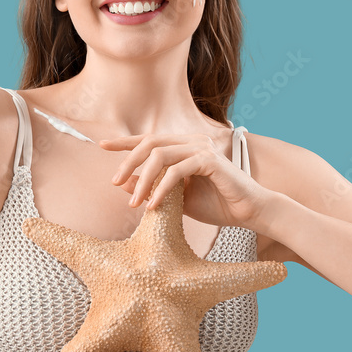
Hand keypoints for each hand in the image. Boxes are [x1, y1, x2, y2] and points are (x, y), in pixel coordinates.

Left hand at [99, 133, 268, 229]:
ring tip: (135, 202)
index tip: (102, 145)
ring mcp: (202, 148)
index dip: (125, 141)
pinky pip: (177, 171)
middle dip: (128, 160)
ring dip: (143, 179)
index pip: (149, 139)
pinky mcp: (211, 161)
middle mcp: (192, 141)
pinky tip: (154, 205)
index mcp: (184, 146)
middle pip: (150, 142)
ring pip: (160, 155)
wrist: (249, 212)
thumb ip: (152, 188)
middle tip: (114, 181)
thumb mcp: (175, 199)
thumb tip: (123, 183)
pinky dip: (161, 188)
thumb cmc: (216, 205)